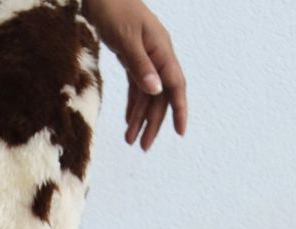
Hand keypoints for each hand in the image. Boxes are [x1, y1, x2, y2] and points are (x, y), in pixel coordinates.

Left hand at [86, 0, 187, 150]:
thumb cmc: (114, 9)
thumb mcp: (126, 39)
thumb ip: (140, 65)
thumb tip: (156, 91)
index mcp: (161, 49)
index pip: (175, 85)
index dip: (179, 109)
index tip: (180, 132)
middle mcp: (157, 55)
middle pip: (160, 95)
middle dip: (153, 122)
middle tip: (143, 147)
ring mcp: (146, 57)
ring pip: (147, 94)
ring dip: (139, 117)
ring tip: (130, 140)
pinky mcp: (133, 58)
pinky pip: (136, 86)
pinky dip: (133, 104)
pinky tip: (128, 120)